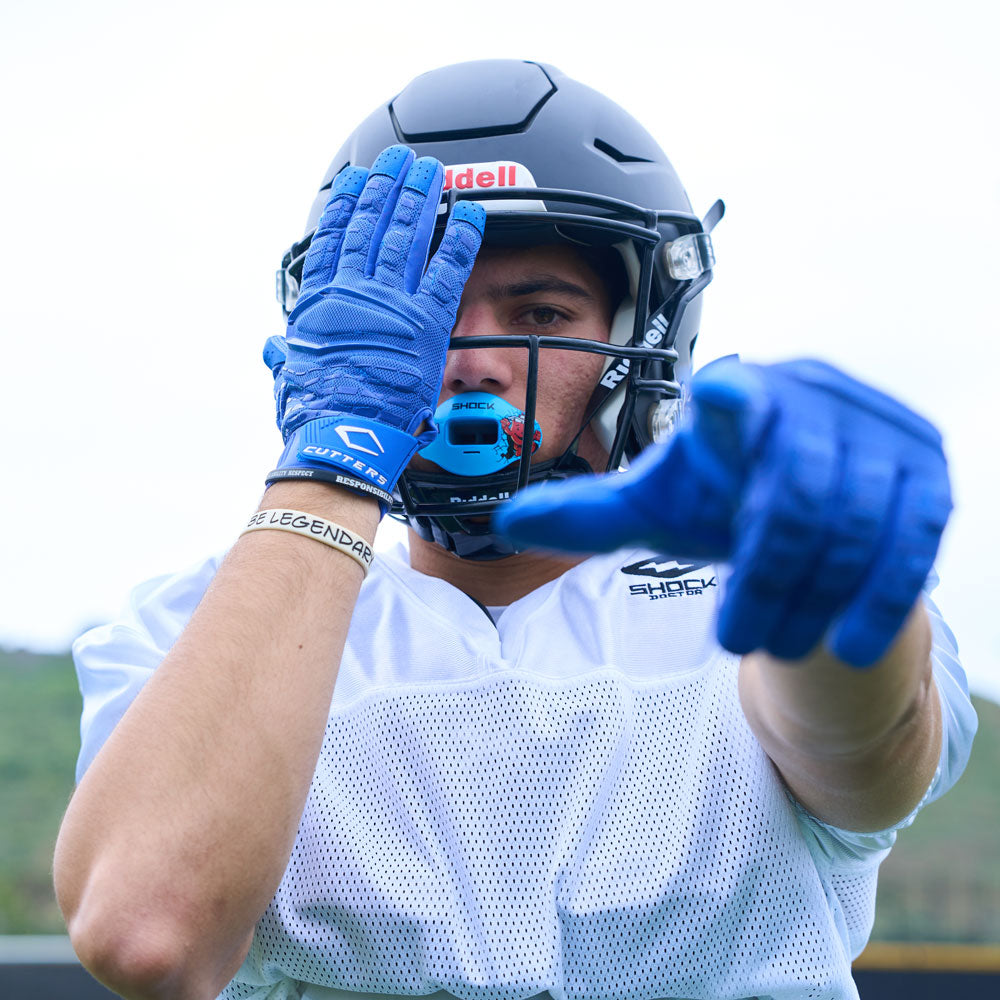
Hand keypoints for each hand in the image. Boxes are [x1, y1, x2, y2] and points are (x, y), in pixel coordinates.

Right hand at [263, 145, 485, 508]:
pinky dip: (461, 239)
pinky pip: (449, 271)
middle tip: (402, 160)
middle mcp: (356, 292)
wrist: (342, 433)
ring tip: (432, 171)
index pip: (336, 238)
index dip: (347, 204)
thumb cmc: (314, 411)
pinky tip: (470, 213)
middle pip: (375, 226)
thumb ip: (285, 353)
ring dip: (422, 199)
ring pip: (408, 237)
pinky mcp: (427, 323)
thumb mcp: (289, 374)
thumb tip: (273, 347)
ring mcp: (392, 303)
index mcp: (322, 300)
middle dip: (389, 187)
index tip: (356, 179)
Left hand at [493, 358, 951, 667]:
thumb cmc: (720, 498)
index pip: (735, 394)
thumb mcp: (655, 506)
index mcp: (741, 391)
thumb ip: (588, 512)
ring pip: (857, 520)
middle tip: (735, 639)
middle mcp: (816, 396)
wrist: (807, 511)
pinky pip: (915, 539)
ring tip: (777, 644)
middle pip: (797, 491)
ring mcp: (881, 431)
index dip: (733, 410)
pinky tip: (849, 644)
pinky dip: (881, 597)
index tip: (721, 415)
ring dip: (816, 597)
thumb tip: (504, 524)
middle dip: (767, 577)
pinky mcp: (928, 472)